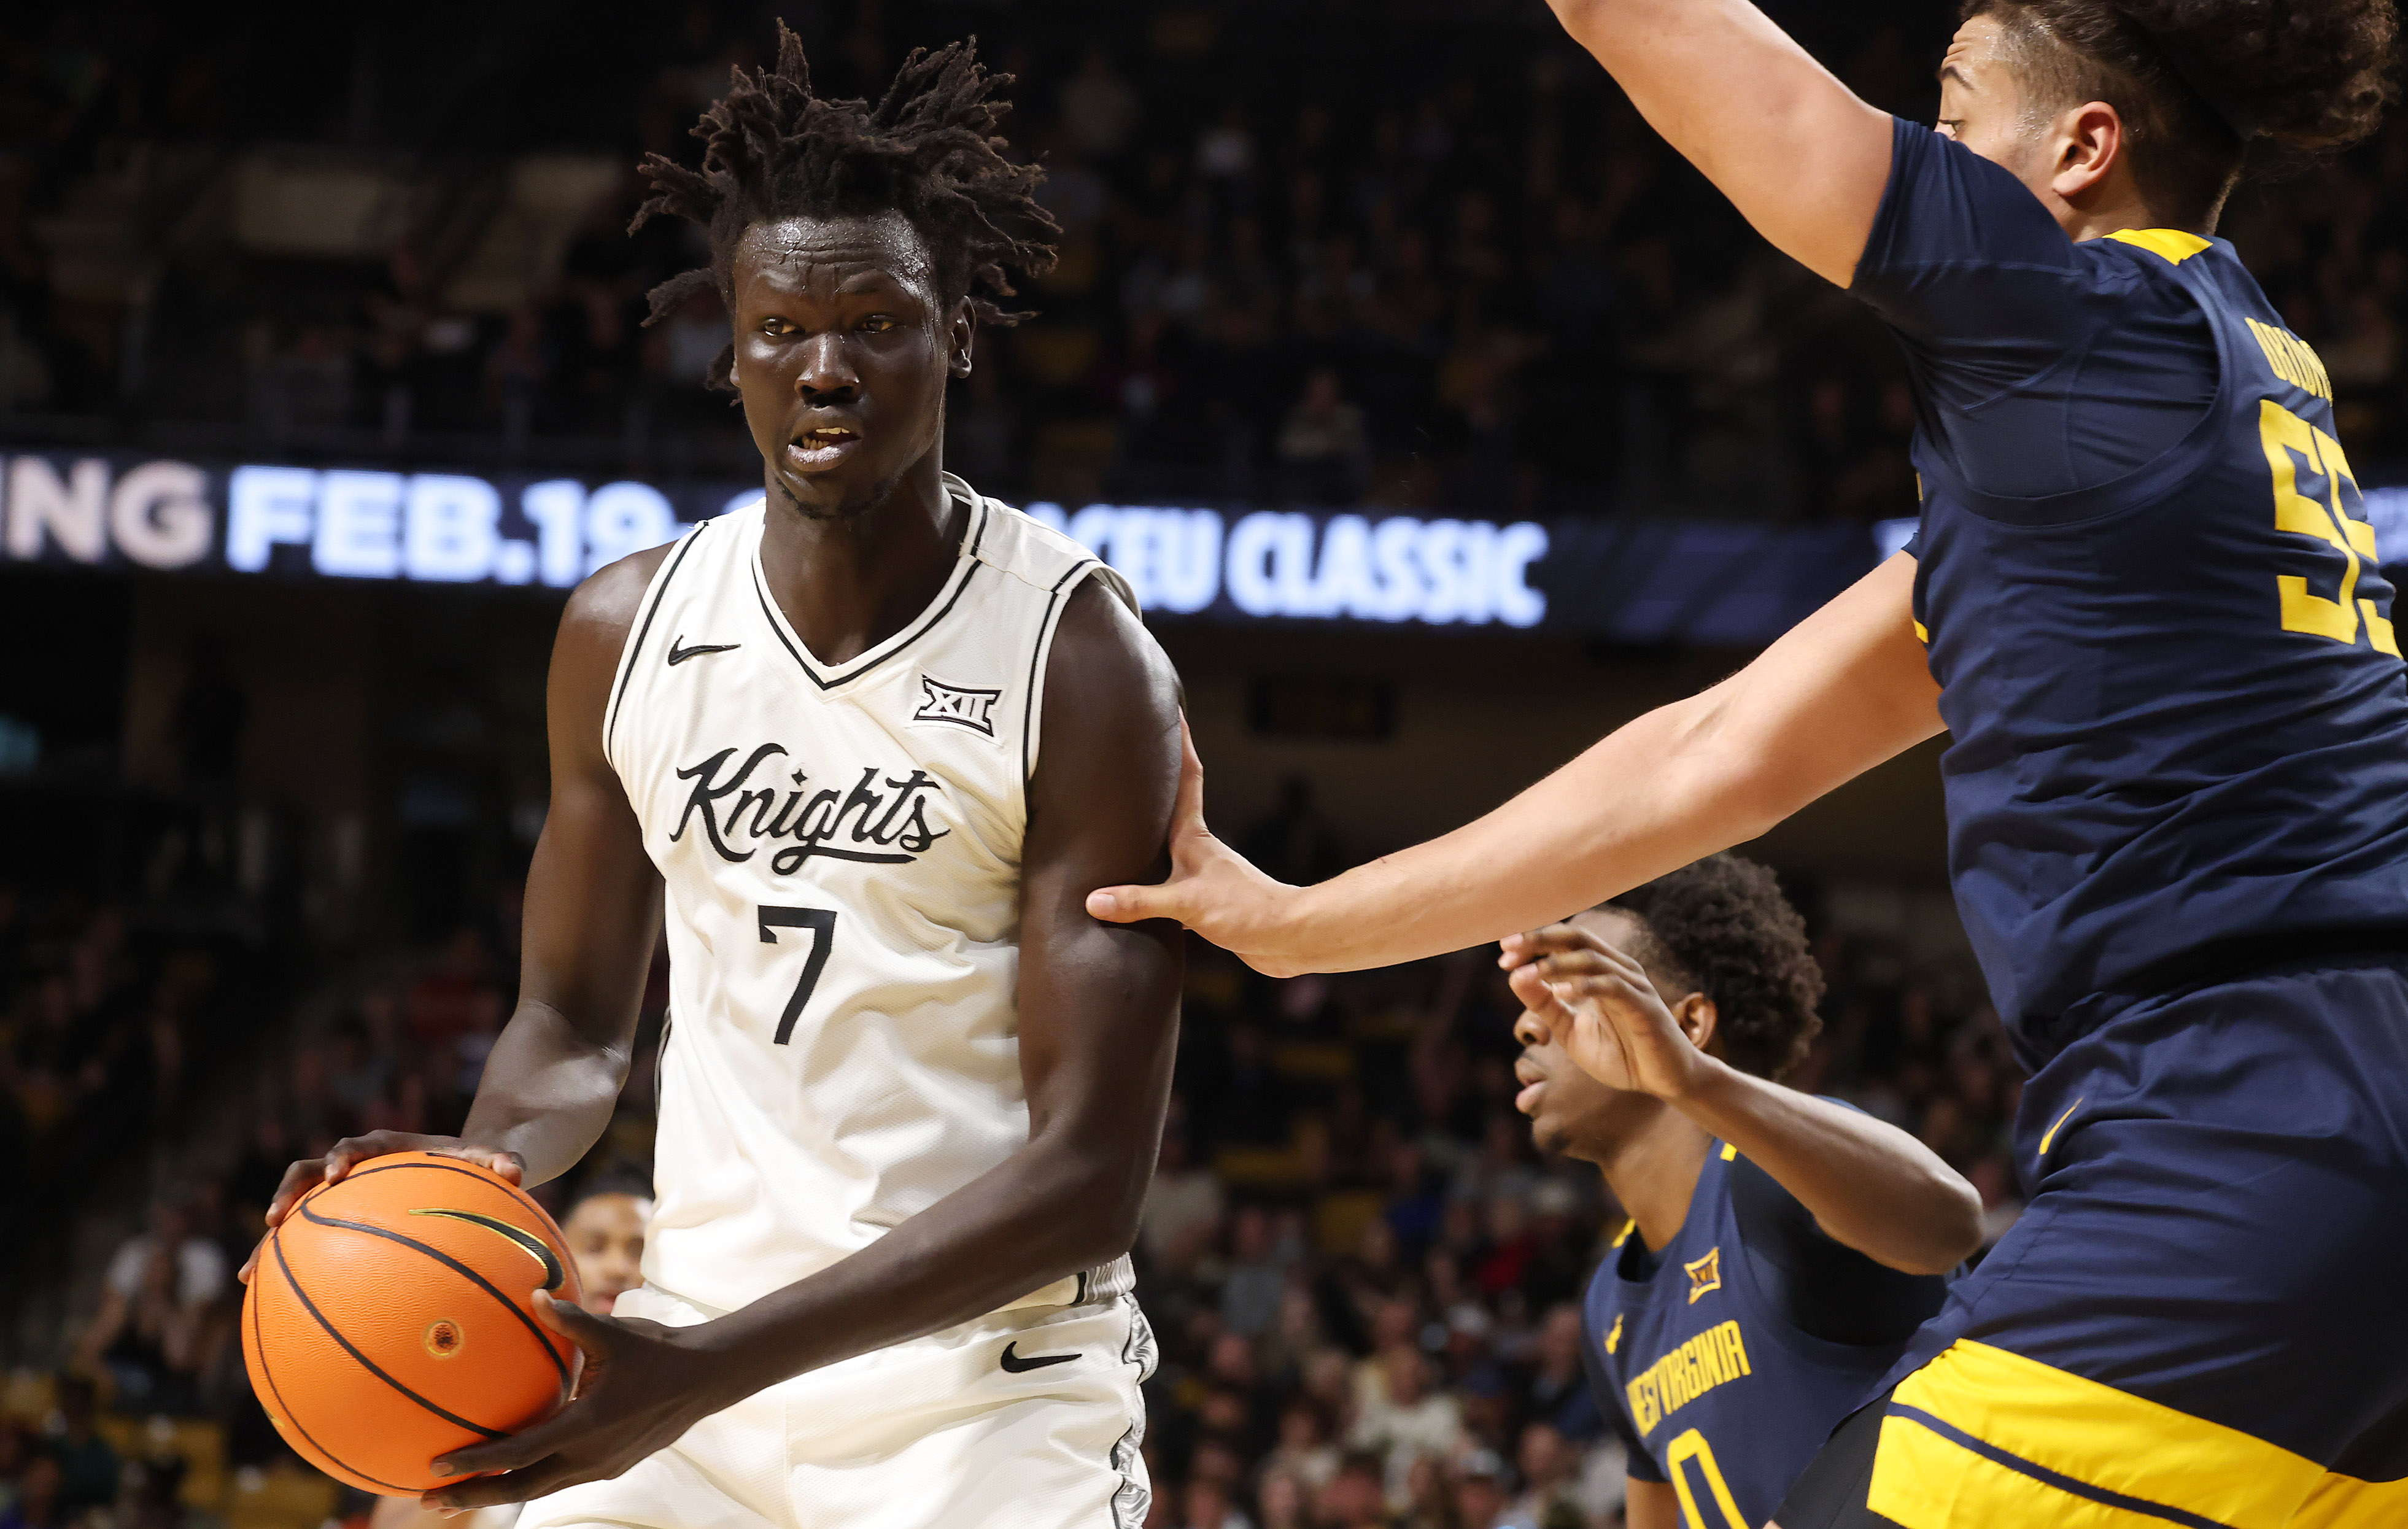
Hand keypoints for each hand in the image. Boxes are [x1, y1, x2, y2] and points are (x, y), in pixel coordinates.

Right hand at [239, 1133, 524, 1283]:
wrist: (465, 1171)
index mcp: (387, 1149)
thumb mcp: (492, 1161)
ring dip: (270, 1238)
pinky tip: (269, 1304)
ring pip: (296, 1212)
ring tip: (250, 1274)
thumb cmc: (477, 1166)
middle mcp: (355, 1168)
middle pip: (307, 1171)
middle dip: (289, 1193)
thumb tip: (516, 1170)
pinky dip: (286, 1269)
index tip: (336, 1174)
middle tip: (275, 1220)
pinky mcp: (338, 1224)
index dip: (343, 1156)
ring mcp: (341, 1197)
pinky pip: (305, 1246)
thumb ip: (504, 1161)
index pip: (358, 1145)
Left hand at [425, 1292, 726, 1508]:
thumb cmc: (659, 1351)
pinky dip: (529, 1480)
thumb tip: (533, 1295)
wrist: (706, 1380)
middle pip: (521, 1487)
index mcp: (586, 1426)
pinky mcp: (611, 1466)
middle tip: (429, 1500)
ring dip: (498, 1492)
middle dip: (473, 1495)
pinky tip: (514, 1472)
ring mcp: (602, 1466)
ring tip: (458, 1496)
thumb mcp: (615, 1333)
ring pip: (540, 1488)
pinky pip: (560, 1478)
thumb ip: (571, 1320)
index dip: (476, 1463)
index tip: (436, 1467)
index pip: (519, 1453)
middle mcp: (590, 1456)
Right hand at [1084, 717, 1312, 975]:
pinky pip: (1167, 888)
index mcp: (1194, 838)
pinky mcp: (1205, 904)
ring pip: (1167, 851)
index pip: (1187, 779)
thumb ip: (1139, 901)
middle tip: (1131, 761)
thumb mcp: (1186, 904)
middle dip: (1153, 786)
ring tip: (1118, 827)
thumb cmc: (1245, 910)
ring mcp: (1202, 876)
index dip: (1181, 746)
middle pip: (1172, 809)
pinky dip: (1149, 887)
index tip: (1172, 712)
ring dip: (1146, 840)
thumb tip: (1093, 900)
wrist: (1288, 938)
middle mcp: (1198, 851)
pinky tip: (1132, 897)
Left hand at [1501, 924, 1709, 1101]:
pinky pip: (1614, 987)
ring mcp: (1634, 985)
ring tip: (1529, 974)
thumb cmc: (1621, 1054)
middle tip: (1508, 949)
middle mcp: (1618, 969)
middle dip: (1540, 940)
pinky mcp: (1644, 1006)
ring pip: (1593, 959)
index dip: (1534, 942)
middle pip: (1577, 938)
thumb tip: (1513, 977)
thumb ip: (1544, 1005)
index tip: (1503, 953)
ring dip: (1557, 965)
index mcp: (1601, 970)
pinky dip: (1586, 986)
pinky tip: (1562, 992)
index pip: (1565, 942)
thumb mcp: (1570, 1031)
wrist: (1664, 1082)